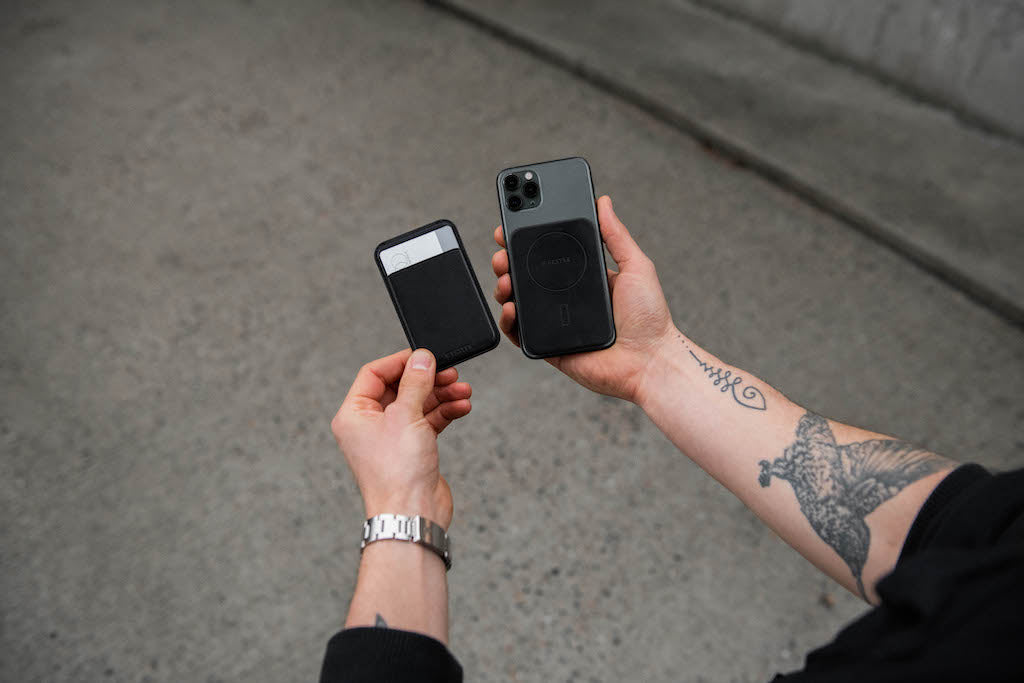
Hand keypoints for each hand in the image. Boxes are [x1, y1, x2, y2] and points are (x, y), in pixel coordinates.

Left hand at [330, 348, 471, 528]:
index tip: (424, 355)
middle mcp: (370, 425)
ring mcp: (392, 438)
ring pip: (418, 404)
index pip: (373, 374)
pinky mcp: (412, 449)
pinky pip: (428, 421)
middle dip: (427, 379)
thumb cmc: (398, 472)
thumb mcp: (407, 416)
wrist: (412, 514)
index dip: (400, 362)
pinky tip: (461, 406)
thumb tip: (421, 358)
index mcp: (354, 414)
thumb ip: (415, 382)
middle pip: (399, 388)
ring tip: (463, 391)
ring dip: (441, 395)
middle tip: (450, 373)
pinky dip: (445, 412)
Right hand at [491, 195, 675, 402]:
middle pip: (526, 276)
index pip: (549, 255)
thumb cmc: (649, 318)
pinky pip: (520, 334)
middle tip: (502, 252)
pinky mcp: (549, 347)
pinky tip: (511, 307)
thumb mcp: (636, 266)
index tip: (512, 225)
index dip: (528, 240)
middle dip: (508, 260)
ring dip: (504, 287)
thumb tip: (603, 202)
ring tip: (505, 277)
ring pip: (518, 302)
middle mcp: (566, 299)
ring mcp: (555, 324)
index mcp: (583, 279)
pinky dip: (508, 321)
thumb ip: (616, 235)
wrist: (649, 361)